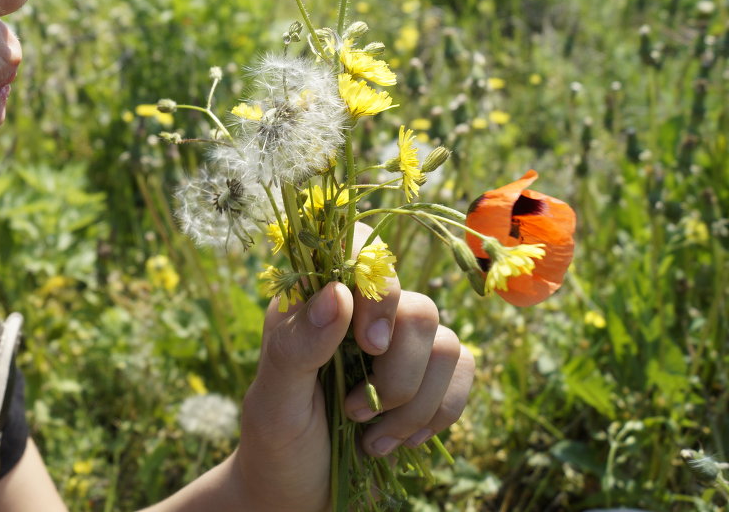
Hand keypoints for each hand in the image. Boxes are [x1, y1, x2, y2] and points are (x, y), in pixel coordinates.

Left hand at [230, 275, 474, 511]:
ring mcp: (401, 345)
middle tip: (355, 413)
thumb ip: (298, 346)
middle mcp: (362, 314)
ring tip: (371, 438)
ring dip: (413, 405)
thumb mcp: (274, 399)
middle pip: (417, 309)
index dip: (379, 289)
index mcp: (316, 302)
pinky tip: (399, 441)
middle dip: (396, 374)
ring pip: (446, 344)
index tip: (367, 346)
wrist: (296, 493)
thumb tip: (339, 292)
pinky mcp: (430, 377)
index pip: (361, 251)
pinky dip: (438, 414)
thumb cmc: (275, 441)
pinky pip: (464, 373)